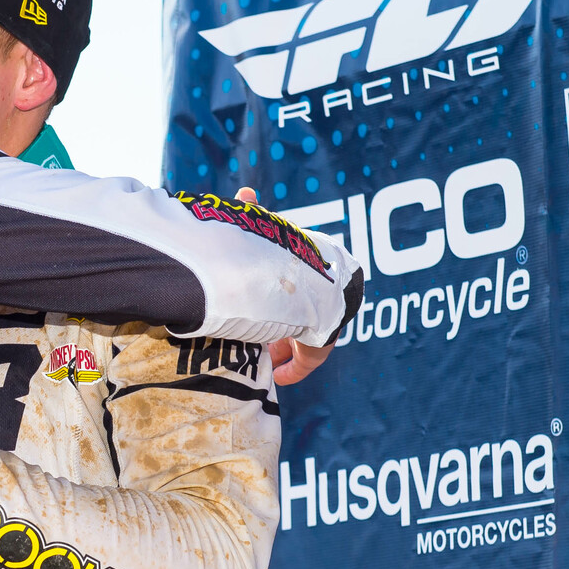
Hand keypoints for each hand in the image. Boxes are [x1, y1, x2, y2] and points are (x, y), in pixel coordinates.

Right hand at [235, 187, 332, 386]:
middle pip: (297, 317)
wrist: (312, 283)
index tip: (257, 311)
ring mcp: (322, 326)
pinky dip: (293, 370)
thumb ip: (254, 213)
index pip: (293, 290)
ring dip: (281, 349)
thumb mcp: (265, 232)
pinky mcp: (323, 349)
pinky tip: (279, 377)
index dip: (273, 299)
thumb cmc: (282, 258)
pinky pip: (307, 363)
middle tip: (257, 338)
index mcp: (307, 276)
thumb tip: (245, 192)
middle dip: (276, 328)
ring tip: (262, 357)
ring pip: (301, 340)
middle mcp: (317, 301)